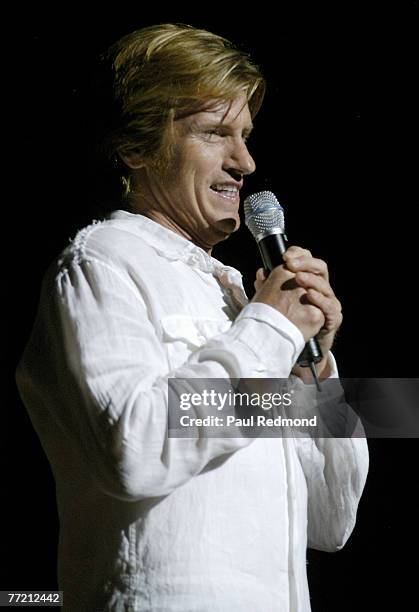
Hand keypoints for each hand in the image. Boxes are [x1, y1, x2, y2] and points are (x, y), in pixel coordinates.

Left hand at [253, 246, 342, 377]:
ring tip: (297, 277)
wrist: (295, 347)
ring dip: (311, 279)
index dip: (299, 254)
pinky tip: (309, 294)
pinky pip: (329, 306)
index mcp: (308, 281)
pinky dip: (320, 299)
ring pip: (324, 285)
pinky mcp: (333, 317)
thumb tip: (260, 272)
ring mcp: (328, 302)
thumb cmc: (286, 322)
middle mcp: (320, 289)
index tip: (284, 255)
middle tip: (289, 263)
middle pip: (319, 267)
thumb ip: (267, 286)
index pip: (307, 260)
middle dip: (305, 262)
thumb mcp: (274, 301)